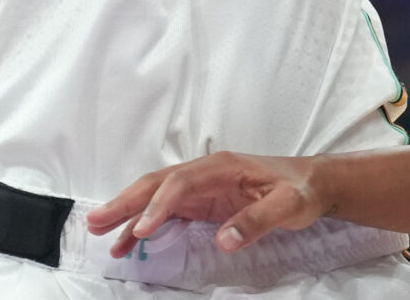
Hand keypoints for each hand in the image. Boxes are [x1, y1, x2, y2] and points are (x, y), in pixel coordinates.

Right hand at [84, 152, 328, 257]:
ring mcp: (202, 186)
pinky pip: (167, 210)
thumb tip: (224, 239)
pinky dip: (145, 223)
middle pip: (158, 184)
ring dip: (129, 212)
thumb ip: (257, 220)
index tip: (142, 231)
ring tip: (100, 232)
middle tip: (96, 222)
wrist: (314, 182)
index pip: (181, 184)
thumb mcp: (289, 205)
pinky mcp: (203, 201)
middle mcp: (206, 173)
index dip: (159, 205)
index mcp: (222, 167)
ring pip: (157, 195)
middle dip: (126, 202)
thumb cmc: (302, 189)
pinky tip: (130, 241)